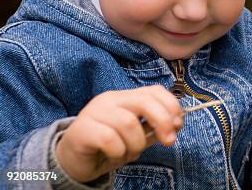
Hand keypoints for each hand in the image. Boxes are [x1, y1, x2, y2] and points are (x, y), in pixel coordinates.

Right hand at [56, 85, 182, 182]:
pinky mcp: (82, 129)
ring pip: (129, 123)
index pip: (154, 91)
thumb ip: (154, 128)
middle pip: (144, 101)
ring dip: (137, 144)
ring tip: (130, 153)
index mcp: (125, 97)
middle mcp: (110, 99)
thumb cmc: (108, 146)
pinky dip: (119, 151)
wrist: (72, 161)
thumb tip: (177, 123)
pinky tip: (115, 155)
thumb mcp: (137, 135)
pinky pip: (110, 139)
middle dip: (162, 121)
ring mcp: (94, 112)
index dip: (171, 106)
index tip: (178, 125)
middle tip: (169, 141)